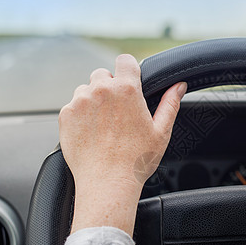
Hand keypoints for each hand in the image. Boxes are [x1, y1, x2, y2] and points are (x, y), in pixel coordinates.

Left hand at [59, 54, 186, 234]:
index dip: (128, 69)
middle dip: (109, 87)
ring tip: (103, 124)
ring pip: (86, 89)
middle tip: (117, 111)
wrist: (107, 183)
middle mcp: (101, 90)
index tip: (129, 80)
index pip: (125, 60)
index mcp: (127, 90)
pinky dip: (80, 114)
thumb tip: (179, 85)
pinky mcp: (65, 115)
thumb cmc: (136, 160)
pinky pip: (73, 105)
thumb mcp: (161, 132)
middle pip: (103, 74)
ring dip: (93, 99)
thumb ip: (170, 103)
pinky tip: (91, 132)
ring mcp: (80, 102)